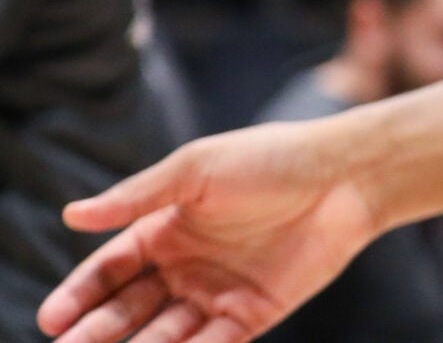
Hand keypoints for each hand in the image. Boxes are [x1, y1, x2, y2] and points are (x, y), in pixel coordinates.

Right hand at [38, 122, 382, 342]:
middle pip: (129, 309)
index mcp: (167, 230)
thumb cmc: (271, 159)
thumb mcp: (197, 169)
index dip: (80, 294)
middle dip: (96, 332)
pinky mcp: (254, 313)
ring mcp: (219, 292)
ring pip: (164, 334)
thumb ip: (138, 197)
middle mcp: (187, 267)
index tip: (52, 318)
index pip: (110, 271)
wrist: (347, 174)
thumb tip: (72, 215)